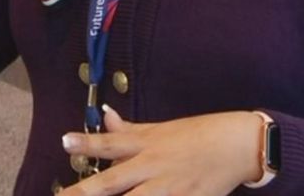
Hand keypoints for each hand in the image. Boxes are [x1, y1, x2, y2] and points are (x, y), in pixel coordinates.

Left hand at [59, 107, 263, 195]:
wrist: (238, 146)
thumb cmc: (200, 134)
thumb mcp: (162, 128)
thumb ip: (130, 129)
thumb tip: (105, 115)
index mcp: (146, 144)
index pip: (110, 143)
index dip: (86, 143)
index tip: (64, 142)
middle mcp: (152, 167)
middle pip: (112, 182)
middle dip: (84, 192)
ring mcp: (168, 189)